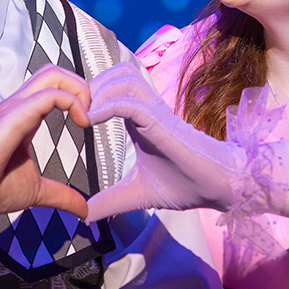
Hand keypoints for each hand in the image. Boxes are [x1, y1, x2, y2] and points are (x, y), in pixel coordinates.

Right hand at [0, 64, 90, 239]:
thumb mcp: (36, 191)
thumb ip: (61, 196)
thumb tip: (84, 209)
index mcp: (23, 117)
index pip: (54, 88)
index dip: (78, 97)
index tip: (91, 122)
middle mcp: (19, 106)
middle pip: (55, 73)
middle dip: (82, 86)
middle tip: (93, 115)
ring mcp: (15, 108)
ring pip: (53, 75)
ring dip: (79, 89)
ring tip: (88, 116)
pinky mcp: (15, 115)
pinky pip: (49, 95)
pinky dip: (73, 102)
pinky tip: (82, 122)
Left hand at [84, 62, 245, 222]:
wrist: (218, 187)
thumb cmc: (185, 184)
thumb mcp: (137, 194)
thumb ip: (110, 201)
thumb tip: (85, 215)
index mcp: (139, 119)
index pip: (113, 86)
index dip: (90, 92)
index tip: (71, 115)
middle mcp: (147, 109)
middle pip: (116, 73)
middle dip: (91, 85)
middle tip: (73, 110)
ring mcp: (156, 113)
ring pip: (124, 78)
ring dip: (99, 90)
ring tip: (82, 115)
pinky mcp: (163, 123)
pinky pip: (132, 103)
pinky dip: (108, 106)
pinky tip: (91, 121)